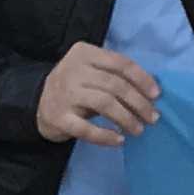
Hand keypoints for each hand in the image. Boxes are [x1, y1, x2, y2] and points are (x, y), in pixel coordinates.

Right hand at [34, 42, 159, 147]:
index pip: (120, 63)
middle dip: (139, 102)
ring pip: (104, 104)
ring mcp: (64, 94)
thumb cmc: (75, 86)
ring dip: (126, 118)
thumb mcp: (91, 72)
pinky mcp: (58, 117)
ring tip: (138, 129)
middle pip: (115, 85)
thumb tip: (150, 94)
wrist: (37, 103)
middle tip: (152, 117)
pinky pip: (86, 129)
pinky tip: (118, 140)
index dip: (142, 79)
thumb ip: (115, 76)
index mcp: (84, 53)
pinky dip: (105, 135)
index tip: (156, 95)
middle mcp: (72, 70)